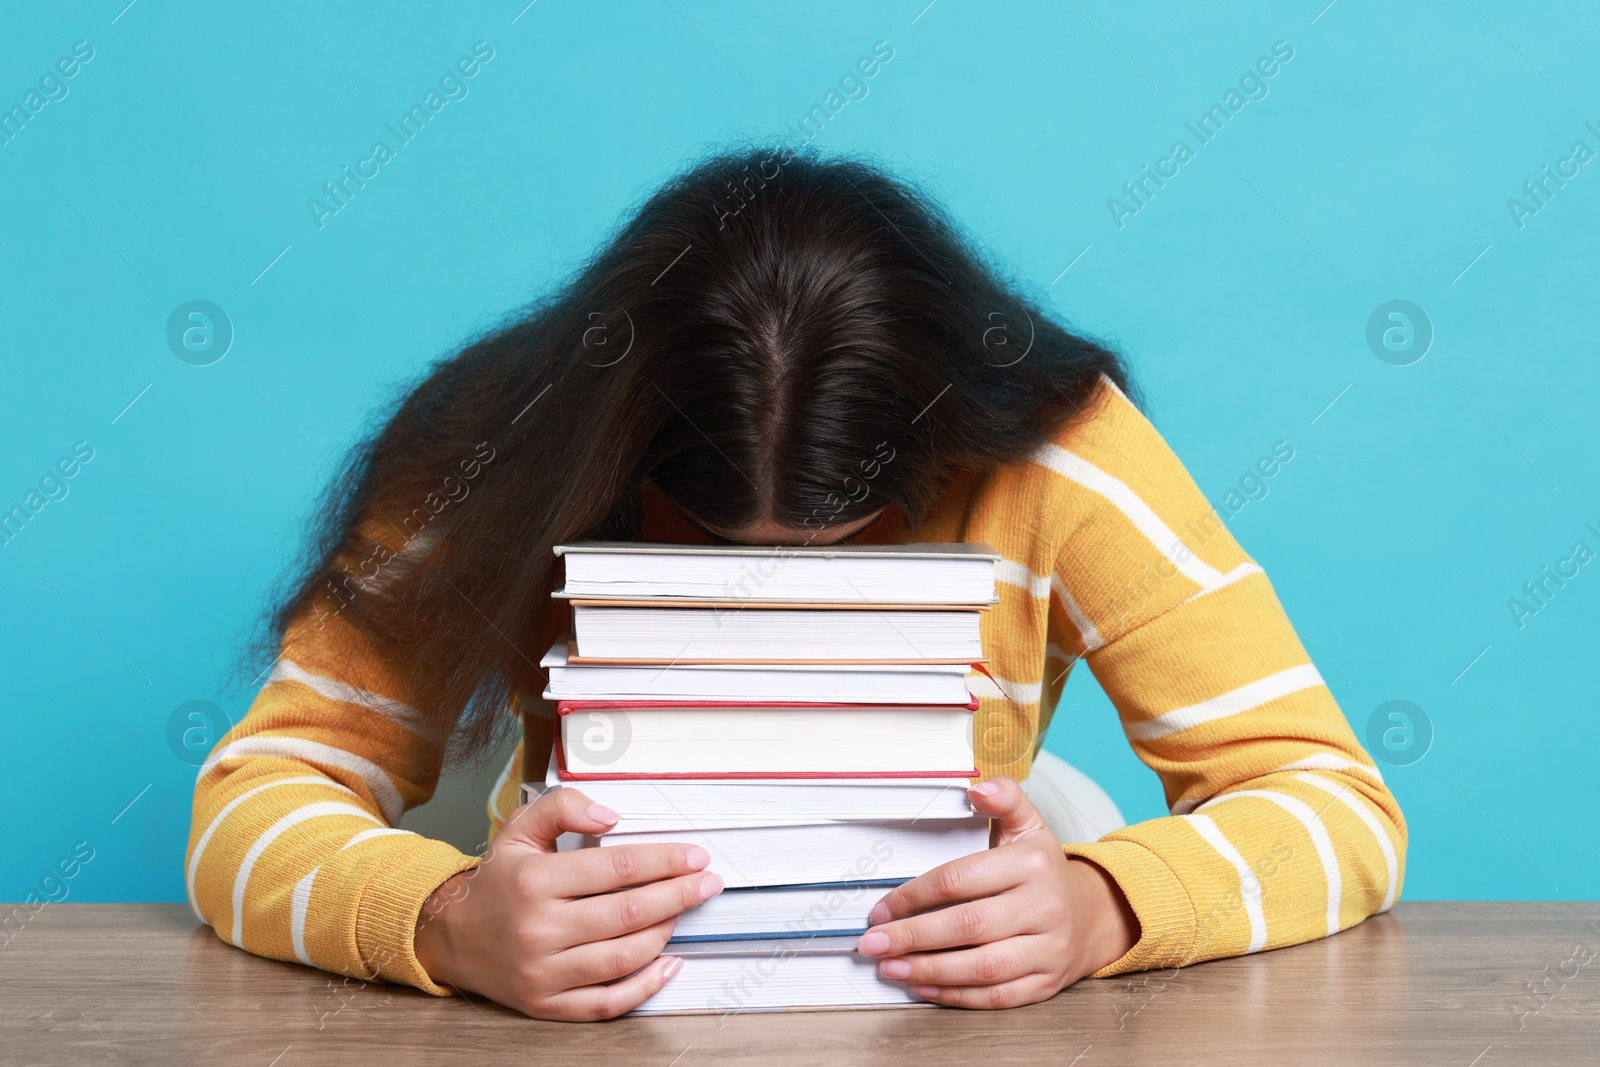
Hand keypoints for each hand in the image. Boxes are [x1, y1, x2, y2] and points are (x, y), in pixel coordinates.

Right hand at [413, 787, 723, 1020]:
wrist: (452, 936)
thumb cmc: (497, 882)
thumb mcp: (520, 829)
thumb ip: (564, 807)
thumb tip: (612, 817)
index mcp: (535, 881)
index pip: (617, 869)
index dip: (664, 861)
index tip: (695, 857)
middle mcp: (539, 929)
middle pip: (629, 913)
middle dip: (679, 895)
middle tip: (708, 883)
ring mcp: (544, 971)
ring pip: (624, 956)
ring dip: (665, 933)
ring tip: (683, 912)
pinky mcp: (548, 1003)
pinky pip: (607, 1001)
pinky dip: (645, 985)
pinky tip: (668, 962)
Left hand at [855, 775, 1138, 1008]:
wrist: (1092, 916)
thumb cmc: (1043, 871)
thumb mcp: (1029, 825)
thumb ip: (1004, 799)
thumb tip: (977, 787)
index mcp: (1031, 864)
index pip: (961, 879)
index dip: (915, 895)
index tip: (883, 908)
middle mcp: (1044, 907)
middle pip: (968, 926)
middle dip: (912, 937)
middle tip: (873, 943)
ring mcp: (1048, 949)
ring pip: (982, 967)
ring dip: (929, 971)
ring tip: (890, 968)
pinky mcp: (1046, 984)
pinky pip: (997, 997)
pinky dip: (955, 995)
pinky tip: (923, 987)